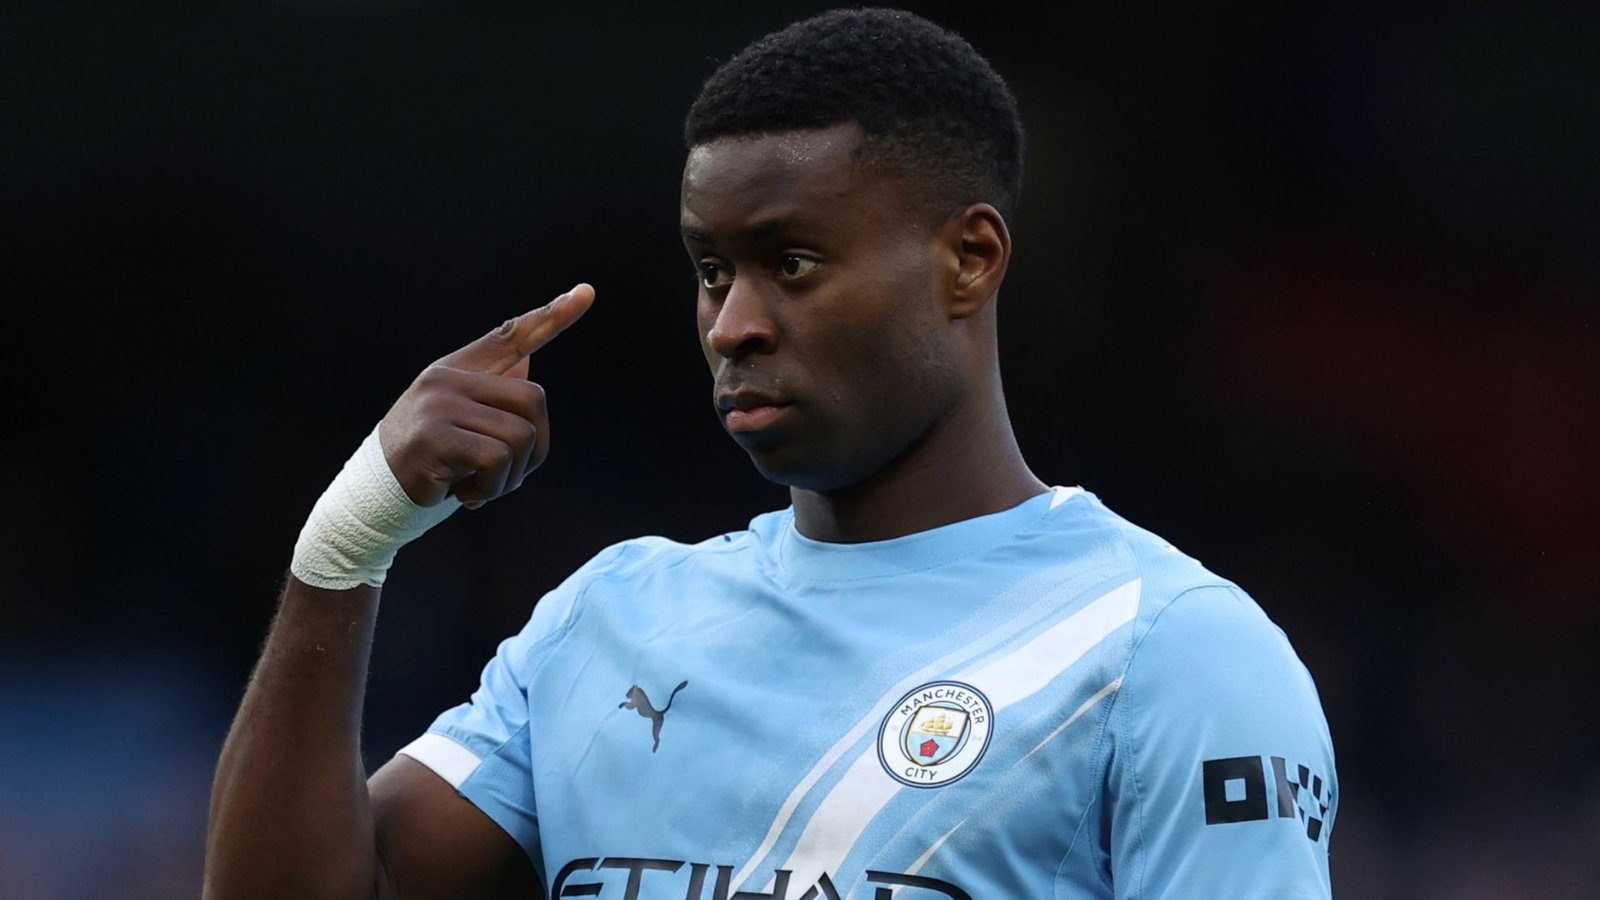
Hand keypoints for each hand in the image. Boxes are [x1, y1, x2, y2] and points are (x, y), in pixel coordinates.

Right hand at [378, 284, 594, 508]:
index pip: (511, 336)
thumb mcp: (463, 422)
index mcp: (459, 369)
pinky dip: (491, 488)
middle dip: (534, 450)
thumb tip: (529, 355)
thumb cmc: (431, 459)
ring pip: (519, 437)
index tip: (586, 292)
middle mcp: (449, 378)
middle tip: (505, 475)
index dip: (552, 316)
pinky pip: (496, 460)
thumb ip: (494, 392)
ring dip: (509, 477)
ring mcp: (439, 404)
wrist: (378, 492)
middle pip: (533, 400)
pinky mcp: (435, 436)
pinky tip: (466, 493)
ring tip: (478, 486)